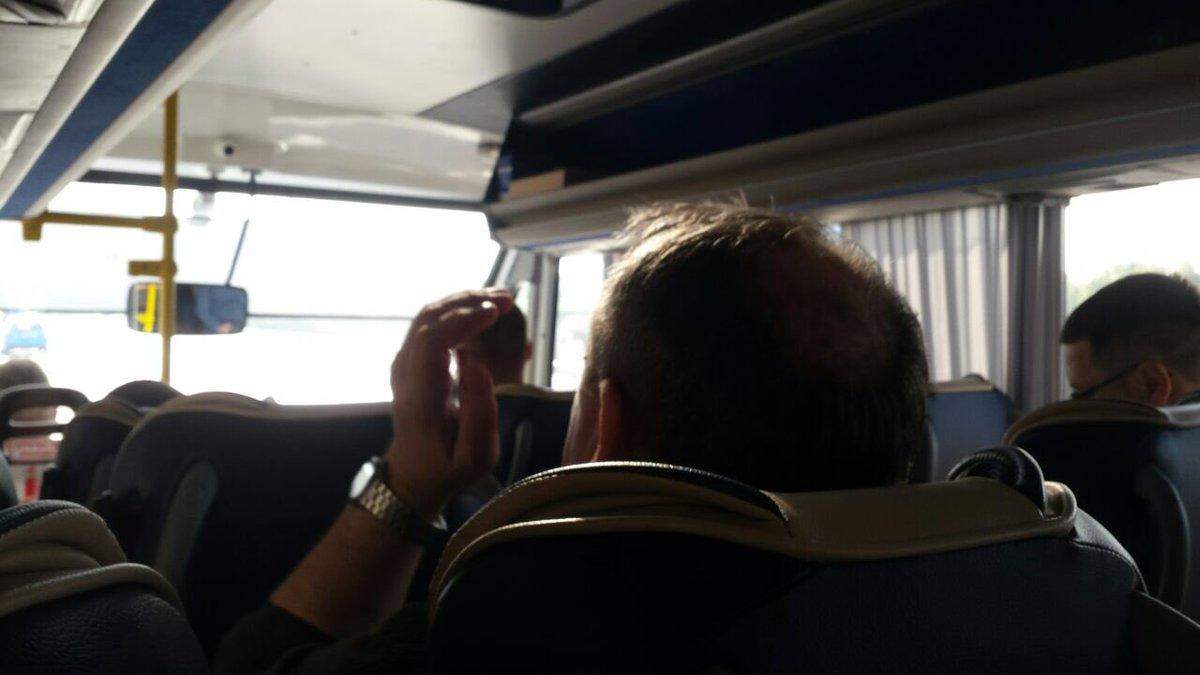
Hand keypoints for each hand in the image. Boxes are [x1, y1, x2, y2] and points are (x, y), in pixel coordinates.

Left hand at [385, 289, 513, 518]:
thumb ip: (480, 415)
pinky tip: (486, 311)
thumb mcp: (474, 457)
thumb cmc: (448, 467)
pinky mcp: (410, 359)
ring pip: (428, 315)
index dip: (463, 320)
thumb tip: (476, 365)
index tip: (496, 313)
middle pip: (428, 319)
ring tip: (502, 300)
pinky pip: (431, 323)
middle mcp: (404, 372)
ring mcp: (403, 363)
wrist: (413, 473)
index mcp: (419, 396)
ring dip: (464, 301)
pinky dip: (459, 310)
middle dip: (468, 301)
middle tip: (508, 299)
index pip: (431, 340)